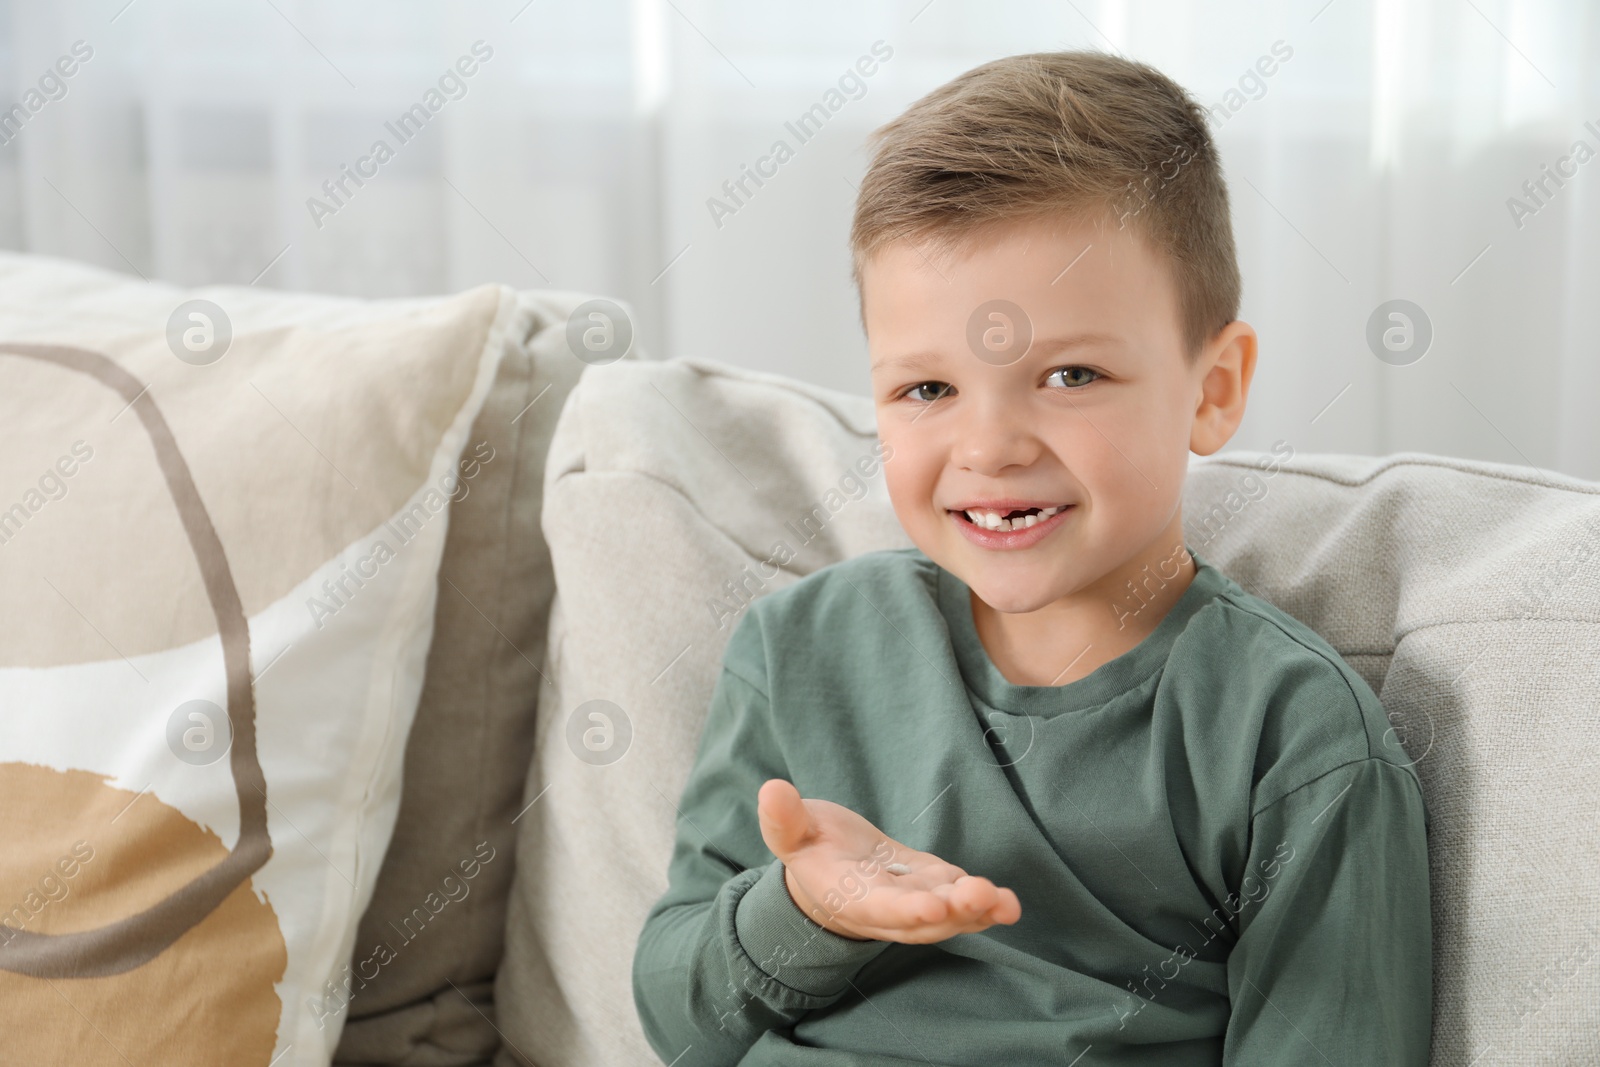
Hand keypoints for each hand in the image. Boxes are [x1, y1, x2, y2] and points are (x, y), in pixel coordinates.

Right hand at [755, 778, 1021, 944]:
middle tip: (981, 896)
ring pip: (947, 916)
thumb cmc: (811, 847)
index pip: (879, 908)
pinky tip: (1009, 903)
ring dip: (976, 911)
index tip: (931, 907)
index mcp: (849, 896)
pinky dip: (985, 905)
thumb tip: (771, 790)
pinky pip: (960, 901)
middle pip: (921, 920)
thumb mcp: (792, 831)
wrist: (831, 868)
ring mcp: (915, 902)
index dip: (905, 910)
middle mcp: (886, 909)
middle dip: (952, 912)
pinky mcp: (935, 887)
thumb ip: (784, 819)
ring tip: (1004, 903)